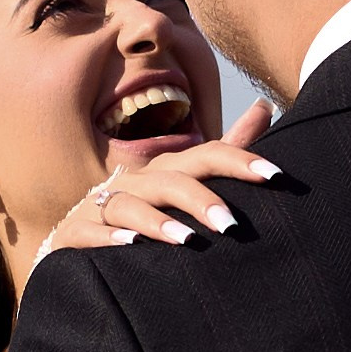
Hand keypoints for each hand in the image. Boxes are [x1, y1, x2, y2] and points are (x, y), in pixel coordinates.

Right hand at [41, 102, 278, 257]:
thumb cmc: (145, 209)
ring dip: (157, 221)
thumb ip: (226, 149)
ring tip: (187, 241)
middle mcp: (134, 184)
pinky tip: (131, 246)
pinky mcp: (73, 233)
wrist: (80, 240)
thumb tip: (265, 105)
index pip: (205, 157)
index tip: (277, 175)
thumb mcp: (186, 180)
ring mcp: (100, 207)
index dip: (239, 161)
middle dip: (201, 199)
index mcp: (164, 171)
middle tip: (233, 225)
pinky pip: (88, 232)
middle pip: (168, 181)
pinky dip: (108, 238)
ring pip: (128, 206)